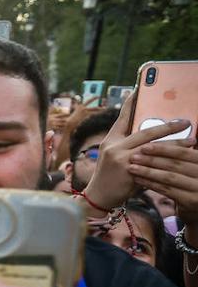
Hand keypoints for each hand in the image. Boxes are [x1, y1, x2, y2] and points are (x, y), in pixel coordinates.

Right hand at [84, 90, 190, 211]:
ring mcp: (119, 157)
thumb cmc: (110, 178)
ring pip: (153, 147)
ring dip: (175, 144)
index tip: (137, 89)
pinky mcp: (127, 170)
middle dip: (168, 127)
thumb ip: (131, 148)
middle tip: (186, 122)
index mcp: (111, 140)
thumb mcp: (115, 158)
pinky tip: (181, 159)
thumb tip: (155, 140)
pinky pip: (153, 163)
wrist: (98, 197)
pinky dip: (168, 161)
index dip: (130, 103)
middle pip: (146, 132)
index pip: (122, 118)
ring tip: (192, 140)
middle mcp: (113, 145)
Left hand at [128, 138, 197, 223]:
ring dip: (148, 171)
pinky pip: (167, 190)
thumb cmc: (189, 182)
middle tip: (133, 156)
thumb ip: (181, 155)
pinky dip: (151, 184)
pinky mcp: (191, 201)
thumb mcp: (190, 167)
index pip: (184, 153)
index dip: (165, 148)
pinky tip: (138, 180)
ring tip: (132, 167)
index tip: (145, 145)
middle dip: (153, 159)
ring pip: (170, 177)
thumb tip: (161, 136)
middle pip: (175, 164)